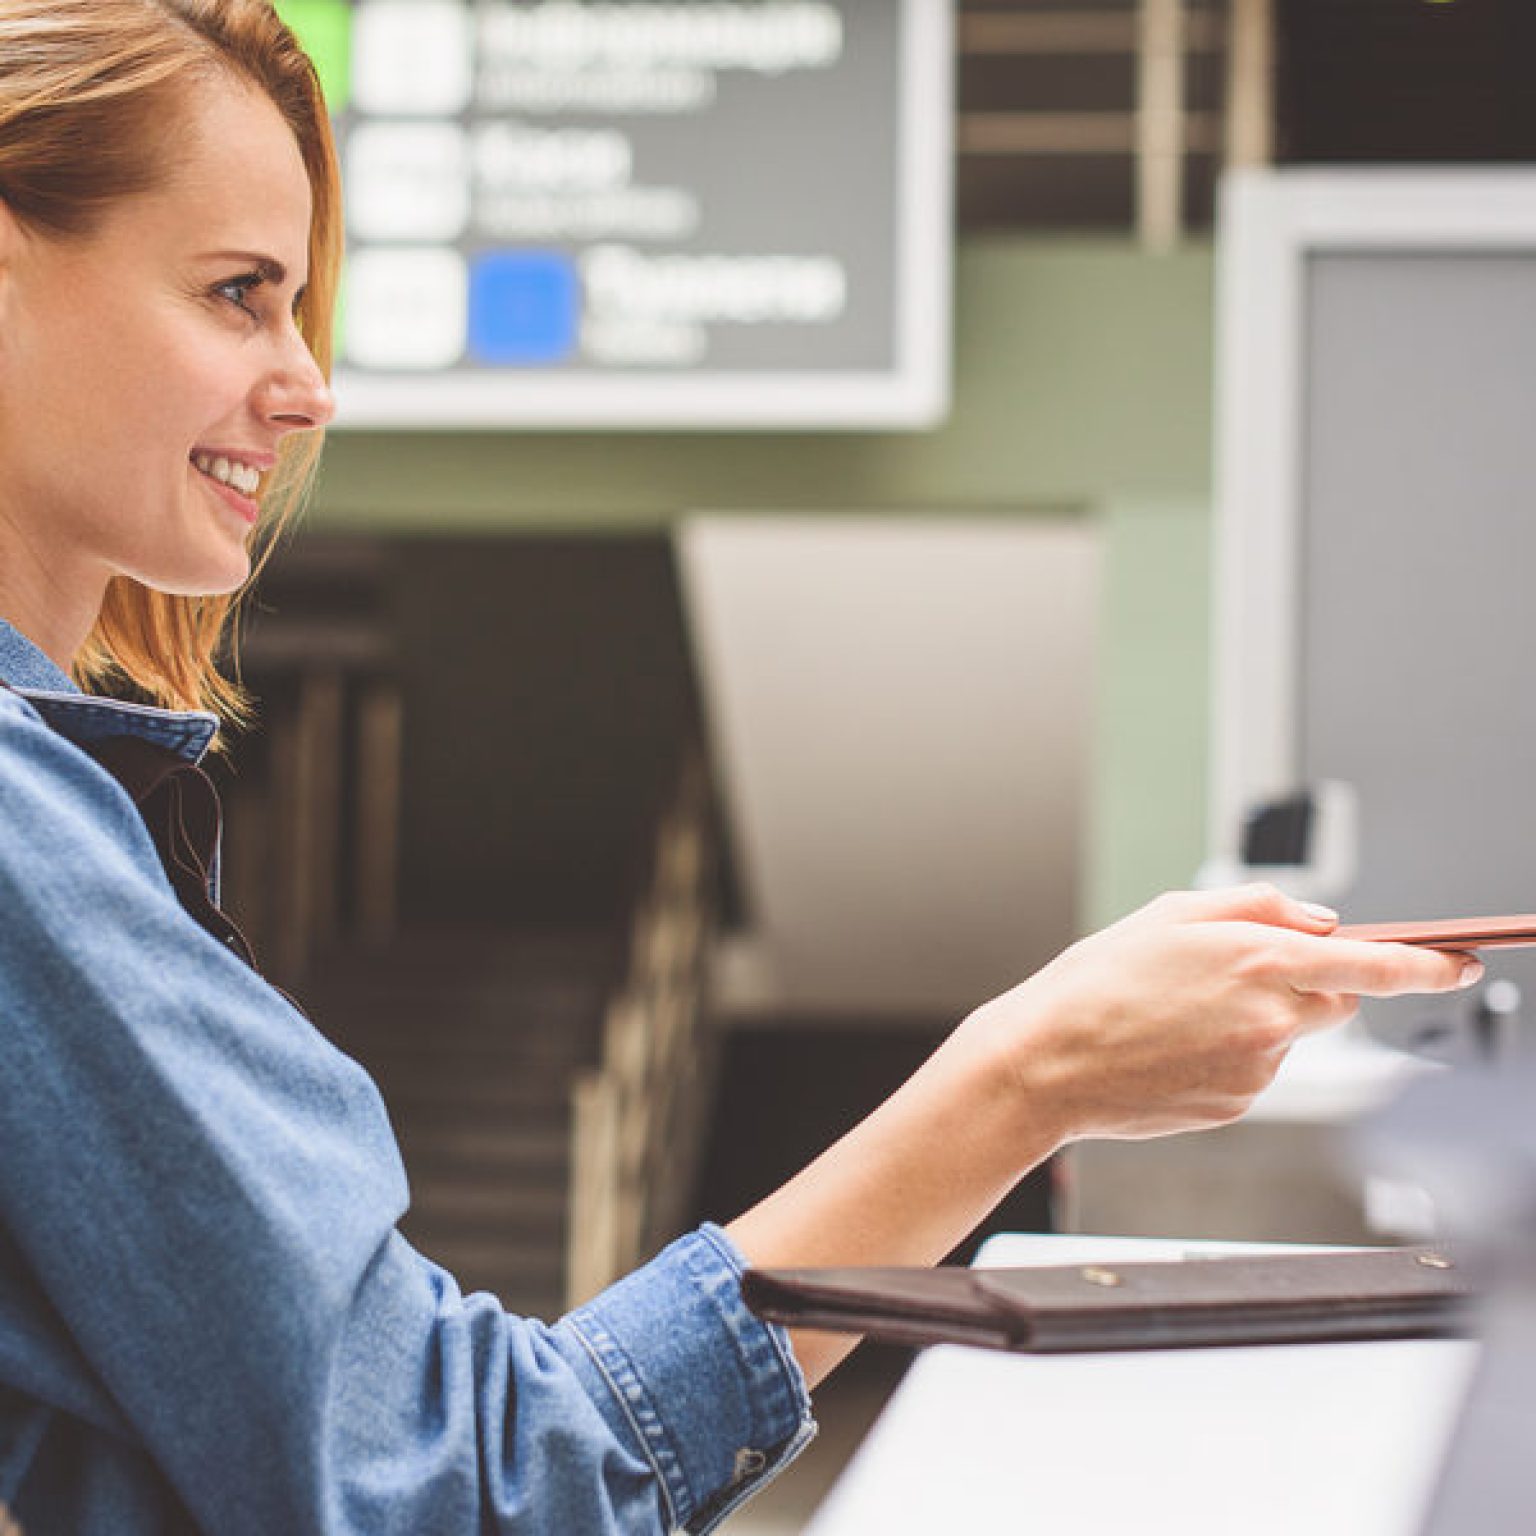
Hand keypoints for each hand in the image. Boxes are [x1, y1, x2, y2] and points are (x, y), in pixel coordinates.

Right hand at [954, 883, 1480, 1148]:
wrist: (1046, 1063)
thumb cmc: (1095, 984)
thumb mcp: (1168, 913)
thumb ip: (1256, 906)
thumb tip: (1317, 920)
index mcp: (1259, 959)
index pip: (1377, 964)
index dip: (1429, 964)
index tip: (1461, 962)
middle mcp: (1271, 1018)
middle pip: (1335, 999)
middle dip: (1308, 983)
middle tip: (1234, 976)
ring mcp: (1258, 1069)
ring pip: (1290, 1035)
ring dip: (1259, 1019)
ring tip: (1179, 1014)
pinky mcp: (1239, 1105)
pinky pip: (1257, 1070)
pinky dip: (1230, 1054)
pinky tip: (1174, 1046)